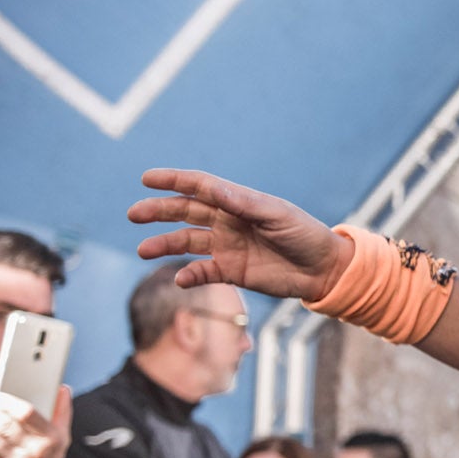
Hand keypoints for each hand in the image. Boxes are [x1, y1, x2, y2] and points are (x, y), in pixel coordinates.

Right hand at [129, 168, 349, 299]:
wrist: (324, 270)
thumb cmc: (304, 234)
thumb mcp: (275, 214)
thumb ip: (241, 202)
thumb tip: (210, 188)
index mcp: (238, 202)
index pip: (200, 187)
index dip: (174, 181)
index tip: (147, 178)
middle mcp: (227, 222)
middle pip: (185, 212)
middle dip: (158, 211)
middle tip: (134, 214)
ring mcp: (227, 247)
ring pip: (186, 242)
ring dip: (164, 245)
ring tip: (143, 250)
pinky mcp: (231, 271)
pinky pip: (202, 272)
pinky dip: (189, 275)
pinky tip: (181, 279)